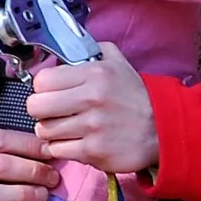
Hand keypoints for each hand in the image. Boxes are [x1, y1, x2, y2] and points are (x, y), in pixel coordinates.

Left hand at [27, 42, 162, 173]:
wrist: (164, 129)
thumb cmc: (137, 98)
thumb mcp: (120, 64)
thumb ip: (94, 51)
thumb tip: (67, 49)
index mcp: (95, 73)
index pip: (42, 80)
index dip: (44, 88)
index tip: (52, 93)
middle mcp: (92, 98)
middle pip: (35, 106)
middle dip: (41, 110)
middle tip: (54, 113)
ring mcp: (92, 126)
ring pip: (44, 131)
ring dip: (53, 131)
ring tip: (68, 128)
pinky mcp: (93, 151)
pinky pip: (57, 150)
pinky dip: (63, 148)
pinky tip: (76, 142)